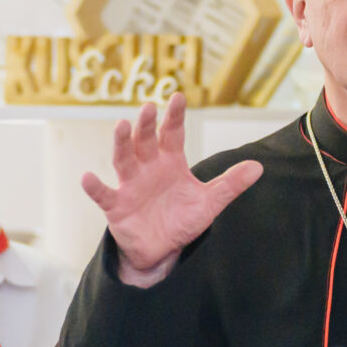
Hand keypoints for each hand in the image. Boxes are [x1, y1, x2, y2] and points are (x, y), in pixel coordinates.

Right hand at [80, 93, 263, 286]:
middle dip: (147, 124)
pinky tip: (86, 176)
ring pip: (124, 159)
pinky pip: (104, 194)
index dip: (174, 116)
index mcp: (170, 162)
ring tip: (121, 126)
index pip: (173, 133)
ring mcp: (130, 185)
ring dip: (122, 143)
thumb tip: (259, 166)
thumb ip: (231, 184)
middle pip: (146, 140)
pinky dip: (94, 187)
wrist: (161, 250)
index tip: (177, 97)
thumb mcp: (210, 203)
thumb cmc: (181, 220)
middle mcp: (148, 167)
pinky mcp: (116, 206)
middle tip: (148, 107)